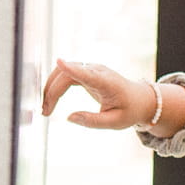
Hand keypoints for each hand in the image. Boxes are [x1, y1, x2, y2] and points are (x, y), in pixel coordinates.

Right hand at [41, 59, 157, 130]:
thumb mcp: (115, 122)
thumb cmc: (129, 110)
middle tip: (44, 112)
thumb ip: (92, 121)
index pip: (87, 73)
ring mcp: (91, 69)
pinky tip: (50, 100)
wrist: (139, 99)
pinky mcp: (86, 72)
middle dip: (52, 91)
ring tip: (45, 108)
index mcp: (107, 83)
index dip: (72, 68)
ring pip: (63, 73)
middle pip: (67, 75)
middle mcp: (97, 71)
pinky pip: (66, 75)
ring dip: (50, 88)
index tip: (59, 62)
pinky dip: (55, 86)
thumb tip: (69, 118)